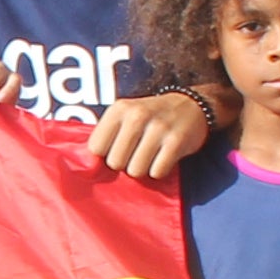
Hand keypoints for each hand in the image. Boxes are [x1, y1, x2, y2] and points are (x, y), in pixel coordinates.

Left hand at [85, 87, 210, 182]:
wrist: (190, 106)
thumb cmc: (150, 117)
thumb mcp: (125, 115)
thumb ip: (107, 135)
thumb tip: (89, 166)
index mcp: (119, 109)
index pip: (96, 147)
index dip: (105, 154)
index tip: (117, 149)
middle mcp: (137, 115)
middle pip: (115, 162)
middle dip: (124, 164)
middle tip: (136, 152)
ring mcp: (158, 128)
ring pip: (135, 170)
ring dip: (143, 168)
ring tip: (150, 155)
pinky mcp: (176, 142)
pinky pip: (157, 172)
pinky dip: (159, 170)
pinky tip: (163, 157)